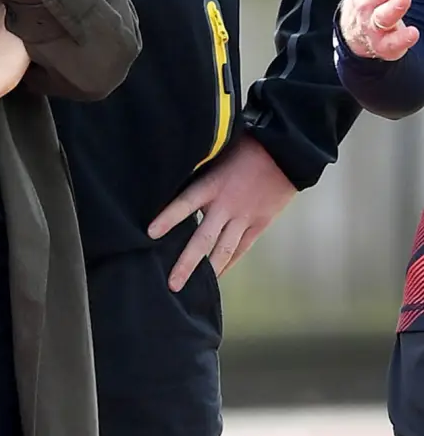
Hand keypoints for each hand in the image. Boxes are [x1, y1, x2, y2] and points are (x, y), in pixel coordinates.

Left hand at [147, 137, 296, 290]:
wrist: (285, 154)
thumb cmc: (246, 148)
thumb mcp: (217, 155)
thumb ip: (199, 173)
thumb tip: (174, 182)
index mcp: (214, 184)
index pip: (186, 203)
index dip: (168, 218)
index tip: (150, 233)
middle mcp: (227, 205)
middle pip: (204, 239)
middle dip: (186, 263)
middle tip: (172, 284)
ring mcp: (244, 218)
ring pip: (223, 250)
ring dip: (208, 270)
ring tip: (191, 288)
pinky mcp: (259, 224)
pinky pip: (241, 249)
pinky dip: (228, 263)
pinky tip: (217, 275)